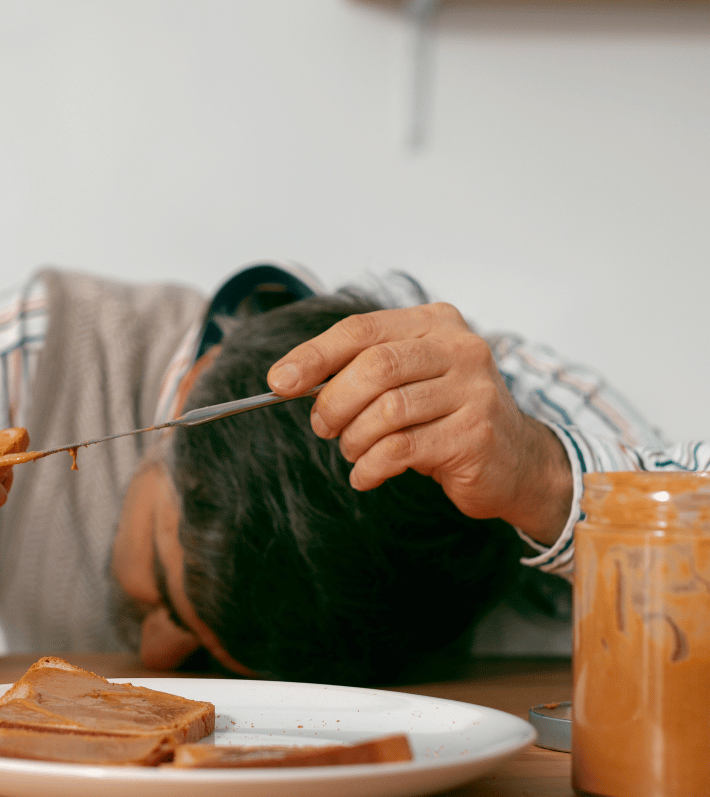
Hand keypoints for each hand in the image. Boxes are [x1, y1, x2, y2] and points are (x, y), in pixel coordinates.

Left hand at [266, 303, 571, 544]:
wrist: (516, 461)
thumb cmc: (446, 416)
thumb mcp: (408, 379)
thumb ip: (361, 370)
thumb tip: (289, 379)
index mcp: (435, 323)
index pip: (361, 329)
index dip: (314, 355)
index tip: (280, 381)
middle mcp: (460, 348)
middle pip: (374, 366)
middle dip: (333, 402)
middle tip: (323, 426)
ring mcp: (473, 391)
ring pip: (386, 411)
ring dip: (354, 439)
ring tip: (352, 451)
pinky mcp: (476, 436)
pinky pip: (402, 449)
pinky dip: (371, 465)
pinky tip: (366, 474)